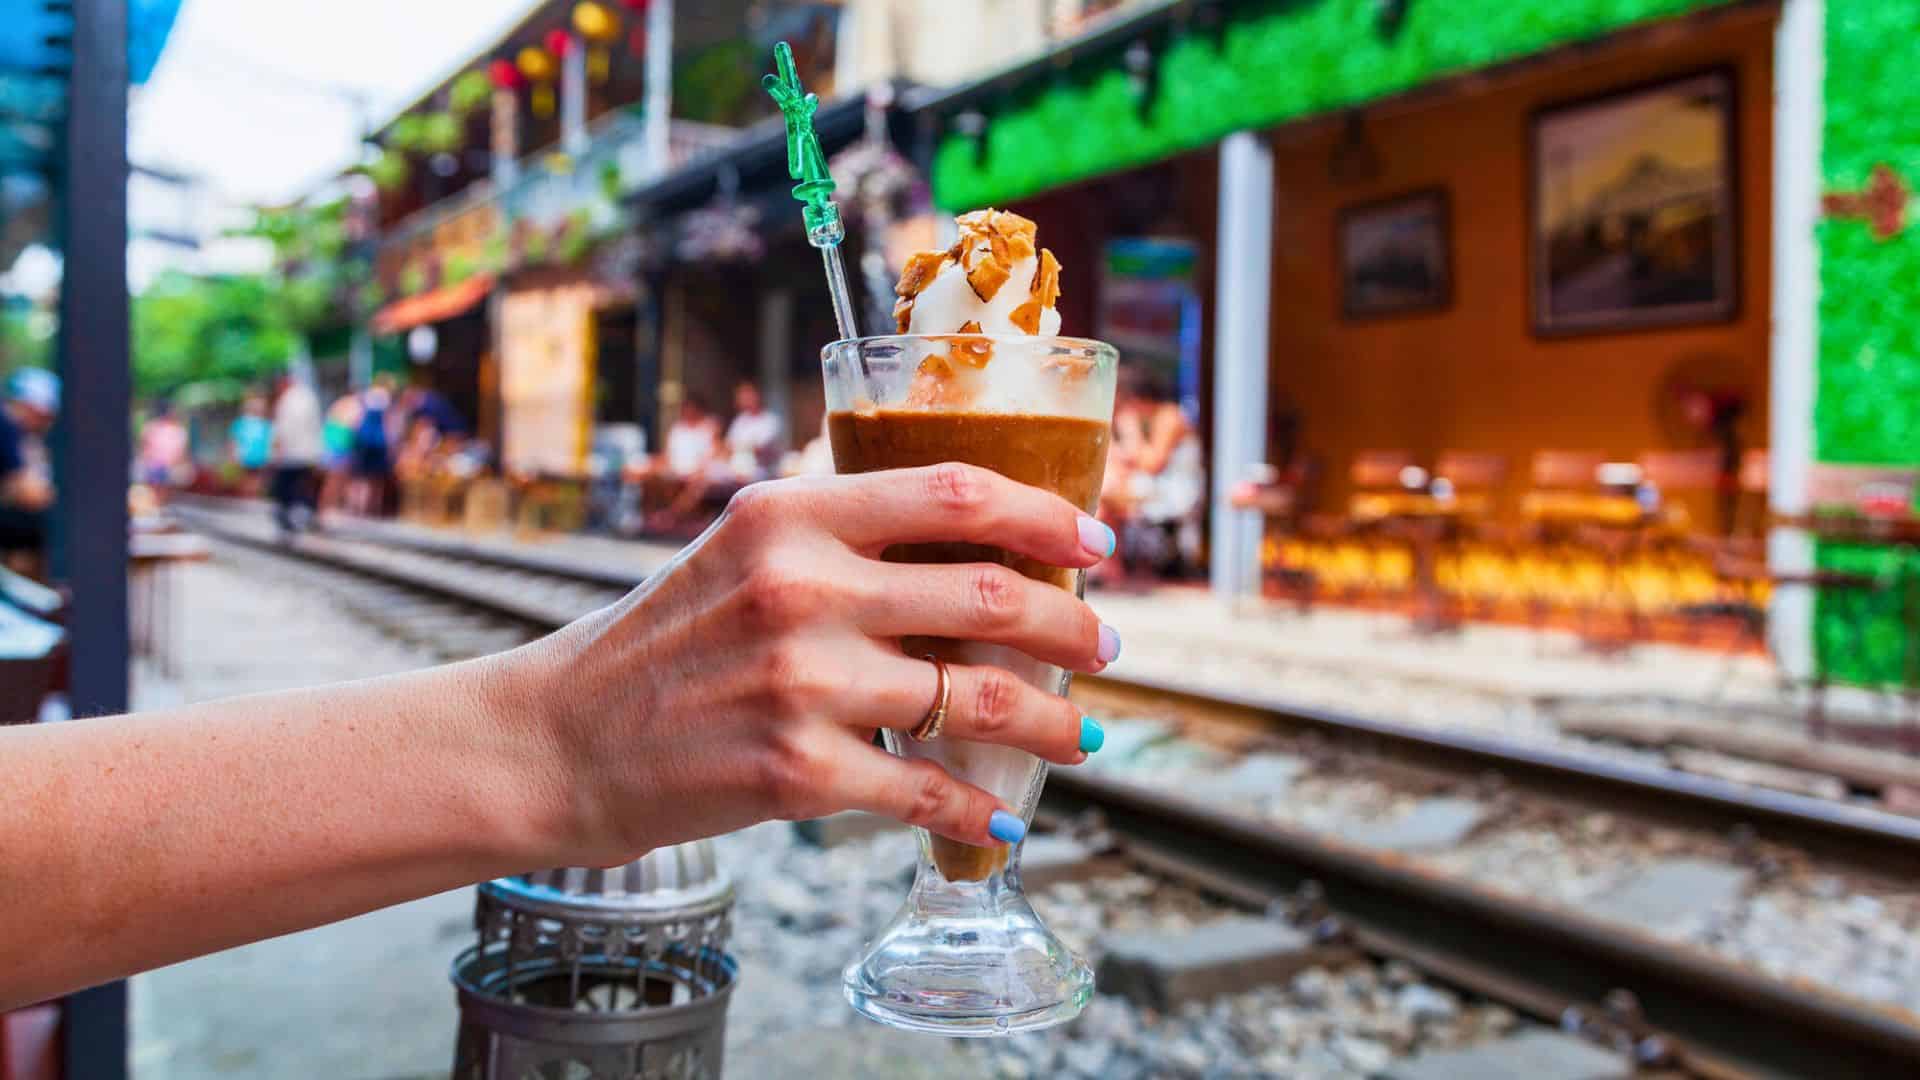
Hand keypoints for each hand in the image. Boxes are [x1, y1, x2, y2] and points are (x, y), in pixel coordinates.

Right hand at [526, 463, 1116, 864]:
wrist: (560, 740)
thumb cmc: (665, 642)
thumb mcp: (742, 551)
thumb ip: (843, 538)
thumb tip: (977, 549)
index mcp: (791, 515)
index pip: (954, 492)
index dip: (1046, 515)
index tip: (1097, 542)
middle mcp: (800, 588)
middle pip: (989, 594)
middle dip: (1073, 626)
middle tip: (1106, 646)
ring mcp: (801, 683)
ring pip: (979, 699)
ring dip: (1052, 723)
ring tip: (1082, 735)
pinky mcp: (796, 772)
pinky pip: (925, 789)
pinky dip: (978, 809)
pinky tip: (1003, 815)